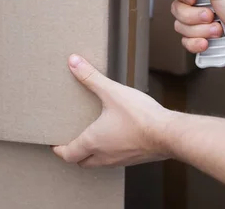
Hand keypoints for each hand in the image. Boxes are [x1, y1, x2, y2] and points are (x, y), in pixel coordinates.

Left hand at [53, 55, 172, 167]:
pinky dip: (110, 152)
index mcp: (93, 142)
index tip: (54, 143)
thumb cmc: (140, 117)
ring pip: (99, 162)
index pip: (68, 154)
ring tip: (92, 138)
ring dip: (92, 153)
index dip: (59, 149)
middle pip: (82, 162)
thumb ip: (91, 77)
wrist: (169, 134)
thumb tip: (73, 62)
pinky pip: (116, 159)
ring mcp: (120, 159)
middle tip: (71, 140)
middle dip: (74, 152)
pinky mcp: (135, 158)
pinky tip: (117, 137)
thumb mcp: (112, 92)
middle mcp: (104, 155)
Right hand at [161, 0, 224, 62]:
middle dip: (195, 17)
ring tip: (219, 30)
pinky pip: (186, 44)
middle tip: (213, 16)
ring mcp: (201, 24)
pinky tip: (210, 42)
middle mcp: (200, 4)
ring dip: (201, 31)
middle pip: (176, 10)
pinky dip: (198, 44)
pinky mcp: (203, 40)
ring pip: (180, 28)